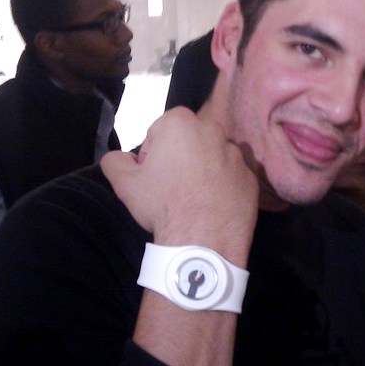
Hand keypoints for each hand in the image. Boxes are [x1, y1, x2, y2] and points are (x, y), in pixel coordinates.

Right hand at [101, 107, 257, 265]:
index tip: (153, 176)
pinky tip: (212, 205)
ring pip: (212, 156)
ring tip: (193, 199)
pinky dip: (224, 185)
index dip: (151, 155)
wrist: (203, 242)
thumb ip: (113, 160)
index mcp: (181, 122)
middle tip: (171, 187)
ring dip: (202, 170)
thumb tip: (120, 157)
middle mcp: (213, 130)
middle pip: (188, 140)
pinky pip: (232, 176)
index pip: (159, 131)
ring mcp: (236, 154)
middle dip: (179, 158)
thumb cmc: (162, 205)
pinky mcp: (251, 176)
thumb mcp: (124, 183)